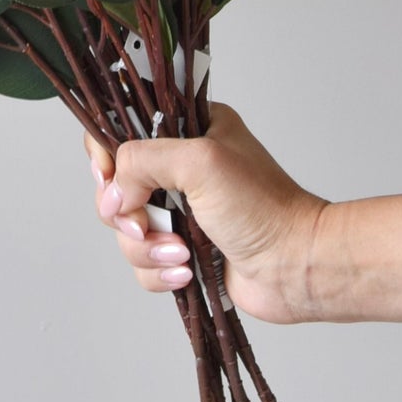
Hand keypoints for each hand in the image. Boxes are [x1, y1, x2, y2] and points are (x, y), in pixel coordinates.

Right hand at [87, 103, 329, 324]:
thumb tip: (114, 194)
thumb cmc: (263, 208)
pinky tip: (186, 271)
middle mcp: (181, 169)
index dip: (106, 156)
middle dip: (127, 213)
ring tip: (182, 254)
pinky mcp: (182, 251)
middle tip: (147, 223)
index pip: (123, 130)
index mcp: (188, 131)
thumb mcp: (199, 162)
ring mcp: (181, 211)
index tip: (108, 178)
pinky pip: (143, 262)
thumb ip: (143, 160)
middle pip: (116, 187)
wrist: (296, 267)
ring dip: (147, 247)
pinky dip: (159, 271)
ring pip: (127, 230)